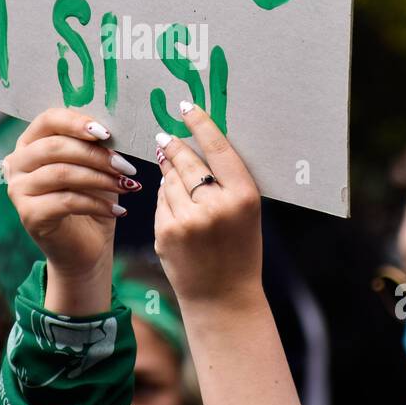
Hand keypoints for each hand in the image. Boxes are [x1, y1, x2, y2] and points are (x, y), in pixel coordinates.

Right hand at [3, 108, 139, 312]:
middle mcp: (17, 163)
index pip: (49, 119)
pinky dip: (97, 204)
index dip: (78, 122)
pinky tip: (118, 210)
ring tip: (127, 186)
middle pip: (56, 147)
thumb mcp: (94, 165)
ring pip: (62, 173)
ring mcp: (18, 190)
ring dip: (100, 179)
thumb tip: (113, 127)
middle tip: (126, 166)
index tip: (107, 133)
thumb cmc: (90, 197)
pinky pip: (66, 201)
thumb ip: (95, 143)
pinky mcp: (28, 215)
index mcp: (30, 142)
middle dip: (96, 155)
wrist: (85, 246)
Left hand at [153, 101, 263, 311]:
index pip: (219, 148)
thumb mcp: (245, 212)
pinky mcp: (166, 233)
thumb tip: (191, 145)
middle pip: (187, 160)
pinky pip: (160, 202)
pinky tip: (176, 212)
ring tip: (179, 190)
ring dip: (169, 176)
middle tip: (164, 137)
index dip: (200, 124)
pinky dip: (165, 200)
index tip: (186, 107)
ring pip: (169, 180)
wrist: (223, 297)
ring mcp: (188, 220)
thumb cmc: (239, 250)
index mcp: (244, 196)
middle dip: (174, 146)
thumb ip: (225, 181)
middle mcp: (216, 206)